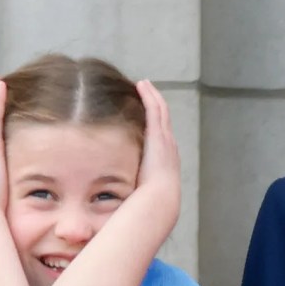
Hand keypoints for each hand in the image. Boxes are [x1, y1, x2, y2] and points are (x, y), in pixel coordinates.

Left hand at [135, 80, 180, 220]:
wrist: (160, 200)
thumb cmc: (149, 201)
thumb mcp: (142, 193)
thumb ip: (133, 190)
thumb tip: (115, 198)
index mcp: (165, 160)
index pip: (161, 136)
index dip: (155, 123)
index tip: (146, 114)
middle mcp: (169, 146)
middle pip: (163, 119)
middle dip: (156, 104)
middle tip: (146, 92)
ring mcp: (165, 139)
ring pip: (161, 110)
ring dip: (153, 96)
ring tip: (143, 84)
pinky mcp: (159, 133)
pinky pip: (155, 108)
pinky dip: (149, 95)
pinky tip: (141, 85)